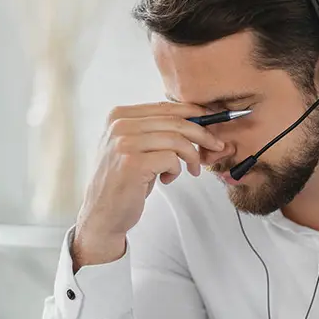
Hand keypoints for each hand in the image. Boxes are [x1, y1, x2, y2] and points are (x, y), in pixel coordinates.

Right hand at [73, 102, 224, 269]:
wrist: (102, 212)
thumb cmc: (124, 181)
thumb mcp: (136, 147)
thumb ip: (156, 131)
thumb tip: (197, 120)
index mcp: (119, 115)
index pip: (166, 106)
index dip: (194, 114)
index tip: (212, 122)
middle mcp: (119, 125)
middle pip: (175, 121)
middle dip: (203, 134)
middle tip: (216, 146)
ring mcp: (124, 143)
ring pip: (177, 140)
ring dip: (192, 156)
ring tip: (192, 169)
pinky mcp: (133, 162)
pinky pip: (172, 159)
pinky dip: (177, 170)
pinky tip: (167, 179)